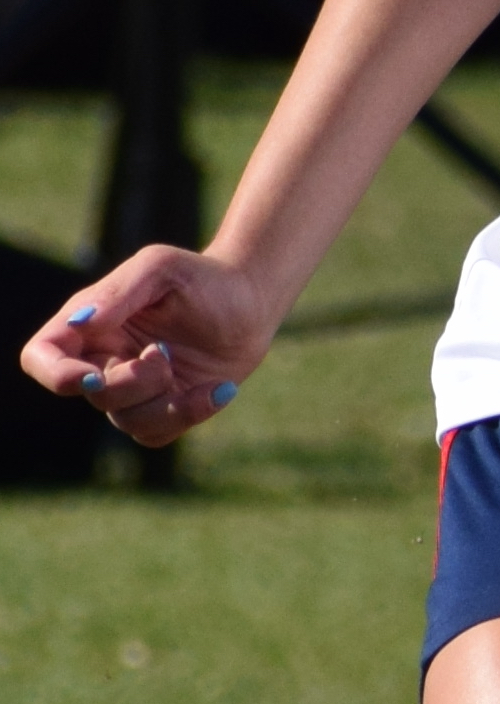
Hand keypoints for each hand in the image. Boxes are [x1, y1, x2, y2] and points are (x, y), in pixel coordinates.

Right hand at [18, 244, 278, 447]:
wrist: (253, 300)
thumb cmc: (200, 277)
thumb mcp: (159, 269)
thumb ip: (118, 294)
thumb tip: (80, 324)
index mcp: (88, 326)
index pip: (41, 358)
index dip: (56, 374)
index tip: (89, 375)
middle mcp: (105, 360)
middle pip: (92, 394)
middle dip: (131, 381)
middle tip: (163, 352)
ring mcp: (136, 390)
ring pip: (125, 420)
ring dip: (163, 400)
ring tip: (188, 365)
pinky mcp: (167, 408)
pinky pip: (157, 433)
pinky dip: (189, 414)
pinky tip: (220, 388)